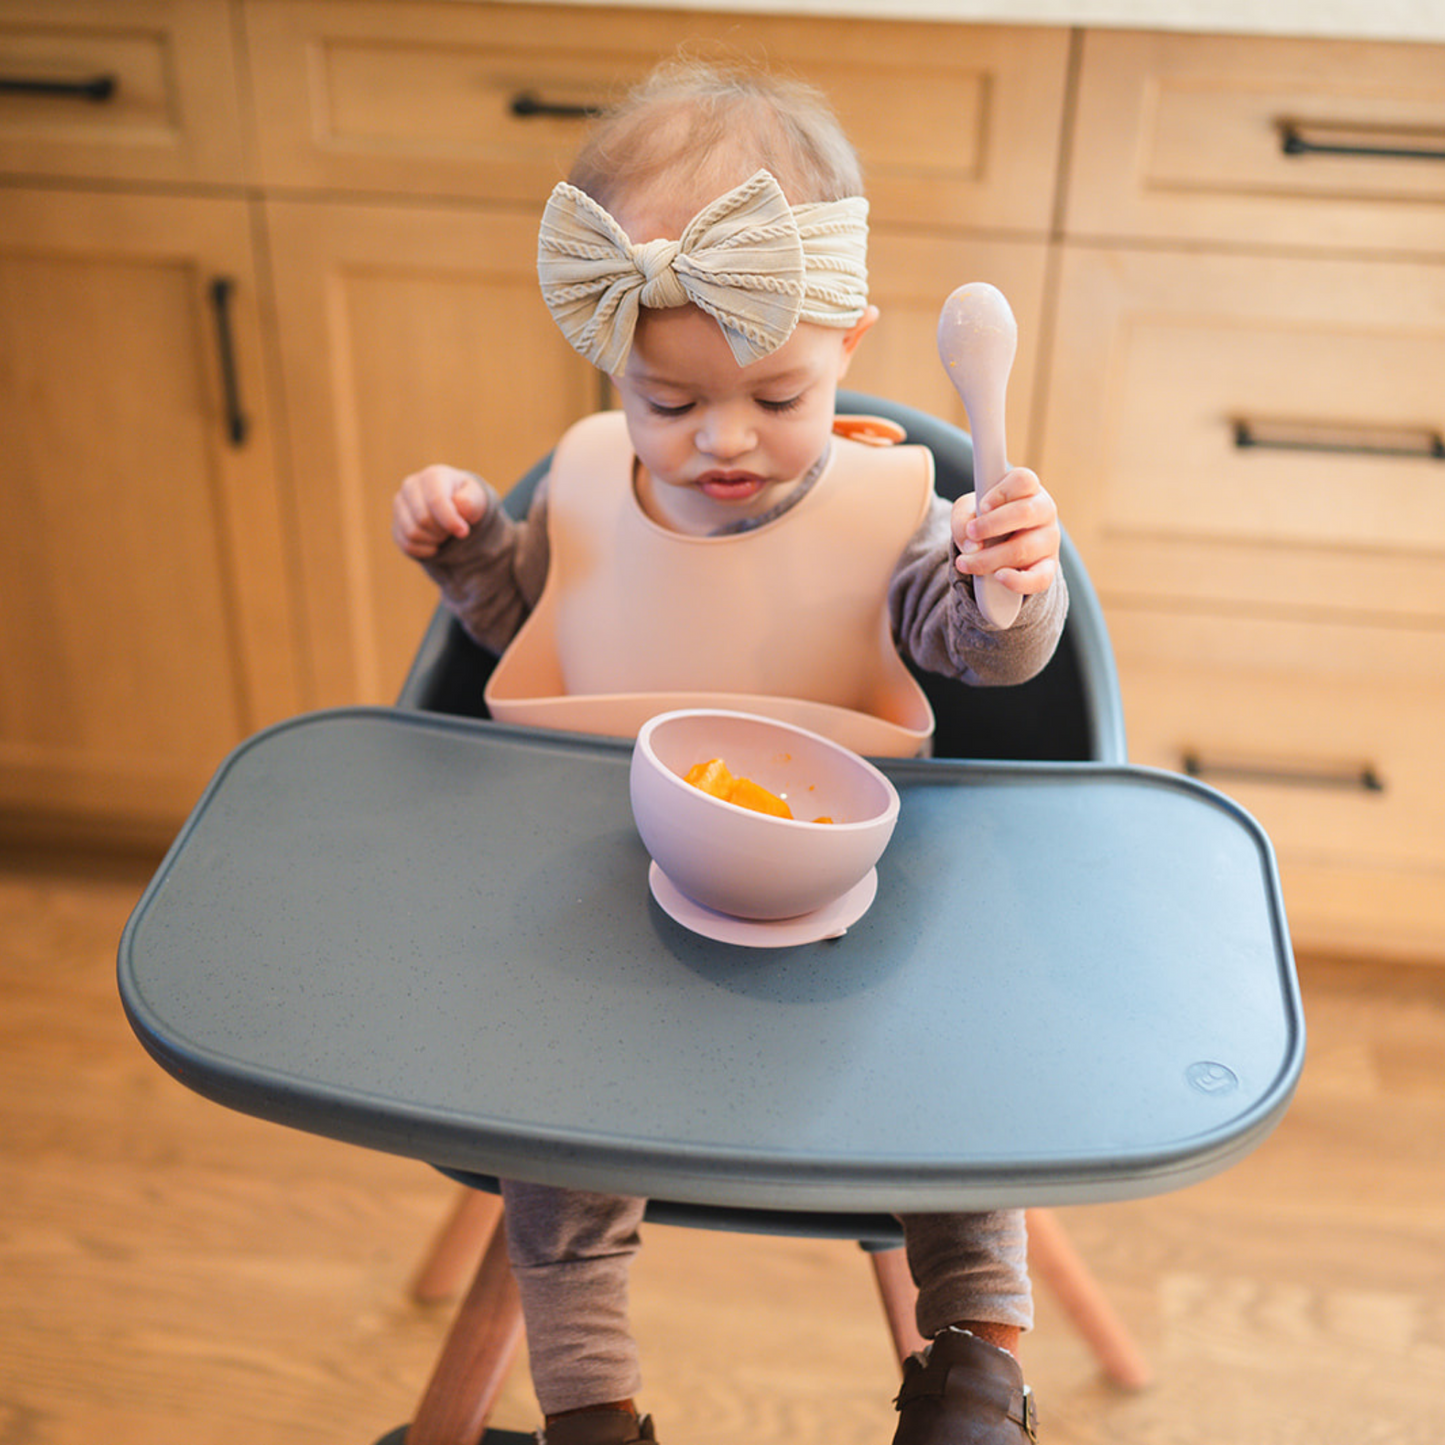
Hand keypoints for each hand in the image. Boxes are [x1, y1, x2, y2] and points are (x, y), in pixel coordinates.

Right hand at [392, 465, 488, 558]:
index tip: (463, 532)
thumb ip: (471, 501)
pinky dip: (425, 550)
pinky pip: (407, 545)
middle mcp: (410, 486)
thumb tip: (460, 504)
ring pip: (412, 533)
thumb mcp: (476, 498)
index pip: (435, 500)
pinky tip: (435, 543)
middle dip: (443, 530)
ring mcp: (399, 505)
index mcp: (432, 476)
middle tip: (453, 530)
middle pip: (423, 519)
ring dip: (434, 540)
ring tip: (444, 534)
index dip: (450, 520)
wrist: (453, 507)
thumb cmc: (466, 500)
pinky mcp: (395, 524)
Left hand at [950, 465, 1059, 595]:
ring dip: (989, 558)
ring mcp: (1049, 540)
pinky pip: (1039, 579)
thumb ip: (963, 519)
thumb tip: (973, 546)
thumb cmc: (985, 521)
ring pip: (1023, 549)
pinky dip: (1017, 581)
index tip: (983, 506)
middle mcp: (1044, 511)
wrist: (998, 549)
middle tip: (971, 533)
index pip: (1023, 481)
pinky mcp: (1048, 568)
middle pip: (1025, 512)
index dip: (1002, 492)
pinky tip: (999, 577)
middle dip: (992, 525)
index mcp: (1027, 489)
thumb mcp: (968, 512)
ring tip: (966, 563)